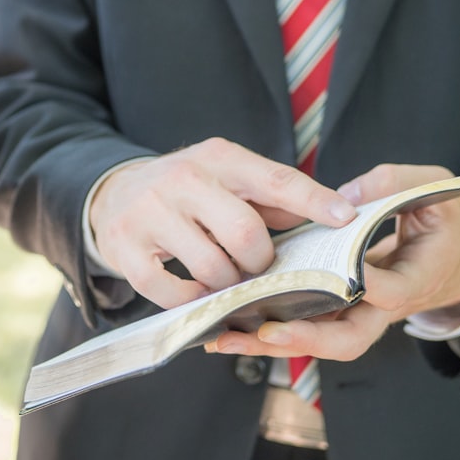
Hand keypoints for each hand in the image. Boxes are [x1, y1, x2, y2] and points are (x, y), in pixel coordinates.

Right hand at [89, 138, 356, 308]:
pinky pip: (170, 291)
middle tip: (258, 268)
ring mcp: (149, 213)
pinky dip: (192, 301)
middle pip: (244, 233)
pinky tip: (197, 292)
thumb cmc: (186, 191)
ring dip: (228, 285)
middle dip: (260, 262)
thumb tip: (334, 215)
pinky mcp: (125, 248)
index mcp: (217, 158)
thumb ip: (274, 197)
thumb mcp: (227, 178)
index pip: (275, 179)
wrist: (113, 193)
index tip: (346, 219)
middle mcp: (182, 179)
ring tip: (227, 280)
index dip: (313, 202)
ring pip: (211, 267)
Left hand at [206, 164, 459, 360]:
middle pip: (346, 338)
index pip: (390, 292)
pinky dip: (264, 333)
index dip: (365, 285)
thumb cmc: (439, 222)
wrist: (447, 258)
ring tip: (229, 338)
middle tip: (268, 331)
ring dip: (270, 343)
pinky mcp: (331, 311)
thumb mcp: (433, 192)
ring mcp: (354, 314)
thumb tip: (347, 196)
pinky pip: (299, 327)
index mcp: (415, 279)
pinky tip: (228, 330)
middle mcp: (381, 308)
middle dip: (306, 337)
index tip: (339, 274)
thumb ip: (395, 185)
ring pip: (315, 340)